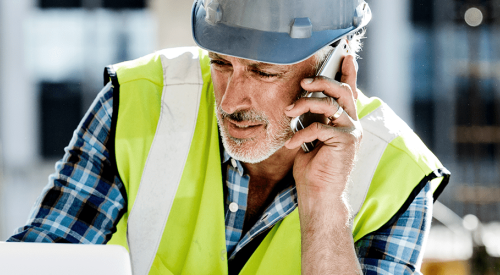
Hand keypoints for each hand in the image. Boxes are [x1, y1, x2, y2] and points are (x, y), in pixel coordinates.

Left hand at [284, 55, 362, 273]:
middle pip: (341, 90)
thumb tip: (301, 100)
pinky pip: (321, 126)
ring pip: (331, 103)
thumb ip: (313, 117)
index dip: (348, 72)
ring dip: (306, 103)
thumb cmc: (312, 166)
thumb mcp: (310, 135)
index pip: (348, 91)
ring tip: (289, 111)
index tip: (344, 55)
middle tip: (303, 81)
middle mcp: (351, 123)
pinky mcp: (345, 141)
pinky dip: (302, 132)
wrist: (317, 192)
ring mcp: (350, 131)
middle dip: (321, 81)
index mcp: (343, 120)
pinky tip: (291, 144)